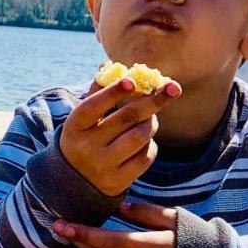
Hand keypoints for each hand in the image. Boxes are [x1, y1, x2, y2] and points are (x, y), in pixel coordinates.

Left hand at [54, 200, 178, 247]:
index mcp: (151, 247)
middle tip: (61, 229)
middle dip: (77, 242)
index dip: (83, 234)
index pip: (108, 241)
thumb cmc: (194, 239)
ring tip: (83, 247)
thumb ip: (146, 212)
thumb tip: (121, 208)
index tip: (63, 225)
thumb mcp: (174, 218)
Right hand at [59, 78, 181, 199]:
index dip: (112, 93)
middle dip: (153, 101)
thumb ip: (97, 92)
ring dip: (151, 123)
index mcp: (74, 126)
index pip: (93, 106)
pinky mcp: (118, 181)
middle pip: (127, 118)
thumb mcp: (83, 118)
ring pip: (140, 136)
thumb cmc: (85, 137)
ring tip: (149, 118)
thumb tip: (110, 65)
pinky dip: (150, 145)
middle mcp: (86, 147)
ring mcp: (102, 166)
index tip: (132, 81)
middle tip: (173, 88)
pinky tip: (143, 142)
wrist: (76, 183)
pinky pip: (145, 156)